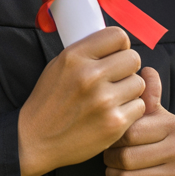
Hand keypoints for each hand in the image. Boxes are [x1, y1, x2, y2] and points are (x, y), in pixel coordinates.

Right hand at [17, 26, 146, 175]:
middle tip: (117, 77)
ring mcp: (104, 101)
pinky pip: (139, 107)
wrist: (35, 140)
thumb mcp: (58, 66)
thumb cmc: (48, 102)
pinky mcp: (114, 124)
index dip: (121, 45)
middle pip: (133, 58)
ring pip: (139, 83)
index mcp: (75, 57)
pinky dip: (130, 110)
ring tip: (112, 97)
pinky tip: (113, 113)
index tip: (116, 54)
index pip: (118, 36)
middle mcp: (90, 76)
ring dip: (130, 90)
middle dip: (127, 67)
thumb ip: (86, 53)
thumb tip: (116, 45)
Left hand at [102, 68, 174, 175]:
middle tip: (107, 155)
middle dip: (110, 158)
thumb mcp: (157, 116)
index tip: (109, 135)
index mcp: (172, 125)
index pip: (130, 131)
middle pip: (127, 157)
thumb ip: (149, 95)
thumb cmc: (161, 140)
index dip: (113, 135)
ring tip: (111, 169)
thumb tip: (146, 69)